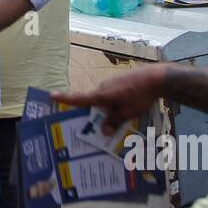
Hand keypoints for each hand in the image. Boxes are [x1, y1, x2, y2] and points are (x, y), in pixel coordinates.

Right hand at [50, 63, 169, 134]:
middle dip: (94, 114)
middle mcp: (103, 88)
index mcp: (102, 95)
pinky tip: (126, 108)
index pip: (80, 98)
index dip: (65, 98)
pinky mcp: (120, 82)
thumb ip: (114, 121)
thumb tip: (103, 130)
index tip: (51, 95)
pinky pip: (112, 95)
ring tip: (117, 120)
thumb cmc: (140, 95)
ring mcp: (112, 83)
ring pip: (104, 99)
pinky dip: (114, 103)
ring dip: (107, 109)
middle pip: (93, 102)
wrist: (156, 78)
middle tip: (96, 127)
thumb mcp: (127, 113)